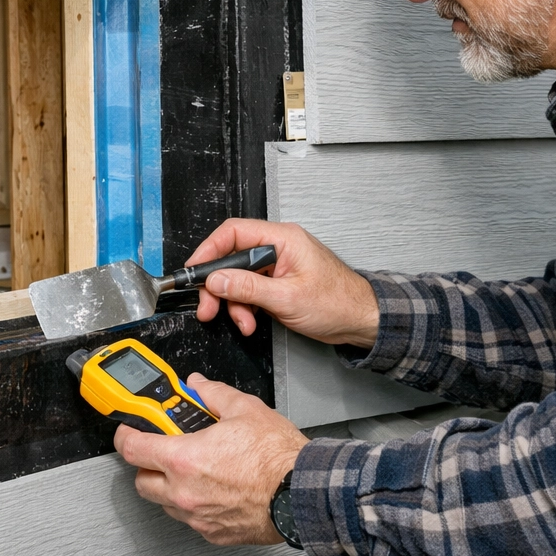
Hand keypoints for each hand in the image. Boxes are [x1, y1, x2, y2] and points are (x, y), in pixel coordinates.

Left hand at [115, 374, 308, 544]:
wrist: (303, 492)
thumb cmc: (278, 458)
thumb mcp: (245, 409)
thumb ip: (213, 394)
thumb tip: (198, 386)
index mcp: (183, 459)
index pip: (132, 449)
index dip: (125, 436)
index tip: (129, 430)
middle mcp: (184, 492)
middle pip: (141, 482)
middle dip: (147, 465)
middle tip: (163, 450)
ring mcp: (197, 517)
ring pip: (165, 504)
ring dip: (170, 487)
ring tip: (194, 470)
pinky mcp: (214, 534)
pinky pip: (191, 520)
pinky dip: (195, 505)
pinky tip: (214, 490)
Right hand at [187, 218, 379, 348]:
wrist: (361, 320)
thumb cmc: (338, 303)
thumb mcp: (287, 298)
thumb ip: (248, 288)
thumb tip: (217, 279)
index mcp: (283, 239)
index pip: (234, 232)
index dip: (208, 250)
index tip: (194, 271)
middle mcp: (278, 247)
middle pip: (232, 258)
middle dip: (218, 285)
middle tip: (208, 307)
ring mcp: (278, 265)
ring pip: (238, 278)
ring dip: (234, 303)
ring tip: (243, 323)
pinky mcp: (278, 282)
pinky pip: (250, 290)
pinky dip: (246, 308)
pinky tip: (251, 322)